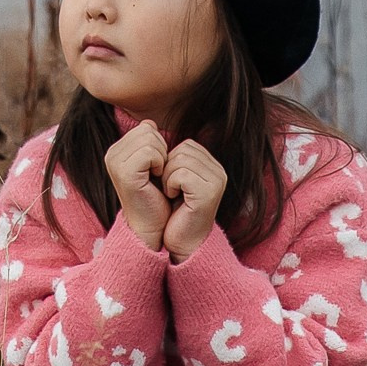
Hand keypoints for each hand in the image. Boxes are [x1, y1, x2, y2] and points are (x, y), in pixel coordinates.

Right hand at [104, 120, 173, 250]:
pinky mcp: (124, 172)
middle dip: (162, 149)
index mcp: (117, 151)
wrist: (151, 226)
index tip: (157, 167)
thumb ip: (149, 143)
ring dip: (162, 157)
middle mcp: (111, 154)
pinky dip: (159, 163)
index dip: (159, 145)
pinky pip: (150, 151)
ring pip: (150, 138)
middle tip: (159, 172)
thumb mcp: (152, 164)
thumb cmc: (156, 197)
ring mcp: (115, 163)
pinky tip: (156, 179)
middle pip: (148, 130)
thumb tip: (150, 122)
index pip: (146, 127)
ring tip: (157, 176)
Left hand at [158, 137, 227, 262]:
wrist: (179, 241)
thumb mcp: (171, 176)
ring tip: (173, 194)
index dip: (170, 162)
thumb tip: (148, 124)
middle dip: (168, 169)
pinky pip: (180, 174)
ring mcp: (216, 182)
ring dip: (168, 178)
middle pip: (183, 150)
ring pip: (180, 160)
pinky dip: (170, 185)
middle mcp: (219, 172)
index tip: (170, 182)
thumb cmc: (172, 209)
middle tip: (170, 189)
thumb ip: (167, 153)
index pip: (186, 145)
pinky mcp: (208, 194)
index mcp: (212, 166)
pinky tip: (175, 198)